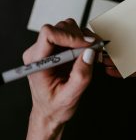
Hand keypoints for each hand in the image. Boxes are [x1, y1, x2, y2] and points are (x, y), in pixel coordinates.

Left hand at [19, 18, 97, 139]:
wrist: (50, 112)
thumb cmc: (55, 107)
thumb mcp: (70, 97)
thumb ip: (80, 76)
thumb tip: (89, 52)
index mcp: (37, 62)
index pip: (48, 34)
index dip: (69, 36)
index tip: (86, 45)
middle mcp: (39, 51)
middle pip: (61, 28)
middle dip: (80, 37)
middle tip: (94, 51)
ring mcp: (48, 47)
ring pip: (67, 27)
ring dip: (83, 38)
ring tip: (92, 53)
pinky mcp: (57, 47)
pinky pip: (72, 34)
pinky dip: (84, 40)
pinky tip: (88, 53)